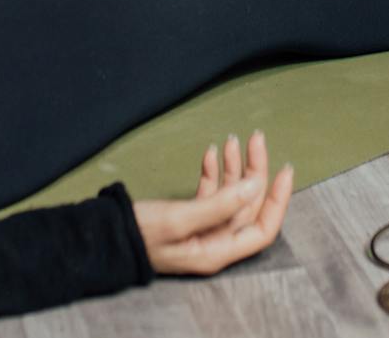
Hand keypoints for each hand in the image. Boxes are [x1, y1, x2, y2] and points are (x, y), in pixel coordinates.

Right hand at [133, 131, 293, 275]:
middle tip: (255, 138)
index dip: (277, 199)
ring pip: (230, 196)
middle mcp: (214, 242)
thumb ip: (220, 204)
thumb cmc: (139, 233)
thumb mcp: (180, 218)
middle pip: (248, 206)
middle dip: (254, 171)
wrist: (104, 236)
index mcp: (217, 251)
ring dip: (234, 167)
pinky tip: (211, 153)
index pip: (263, 228)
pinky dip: (213, 173)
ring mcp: (202, 230)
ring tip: (233, 140)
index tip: (284, 168)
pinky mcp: (187, 218)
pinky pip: (210, 194)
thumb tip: (256, 186)